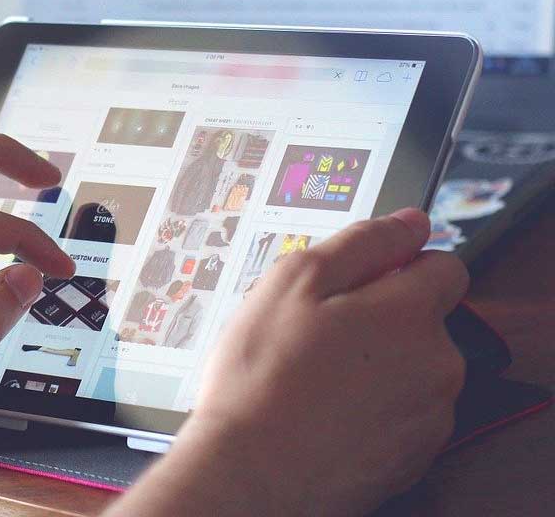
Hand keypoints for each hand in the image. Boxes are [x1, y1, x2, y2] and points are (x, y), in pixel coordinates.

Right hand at [113, 209, 468, 516]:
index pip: (442, 264)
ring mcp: (430, 414)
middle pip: (424, 318)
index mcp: (412, 312)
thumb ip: (361, 243)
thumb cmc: (263, 378)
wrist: (253, 471)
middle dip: (379, 316)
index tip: (356, 279)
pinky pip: (402, 412)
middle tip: (316, 330)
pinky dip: (373, 406)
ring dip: (376, 363)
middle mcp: (438, 363)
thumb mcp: (293, 281)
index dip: (396, 263)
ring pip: (412, 366)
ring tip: (314, 374)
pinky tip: (324, 408)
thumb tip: (408, 223)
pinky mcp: (415, 455)